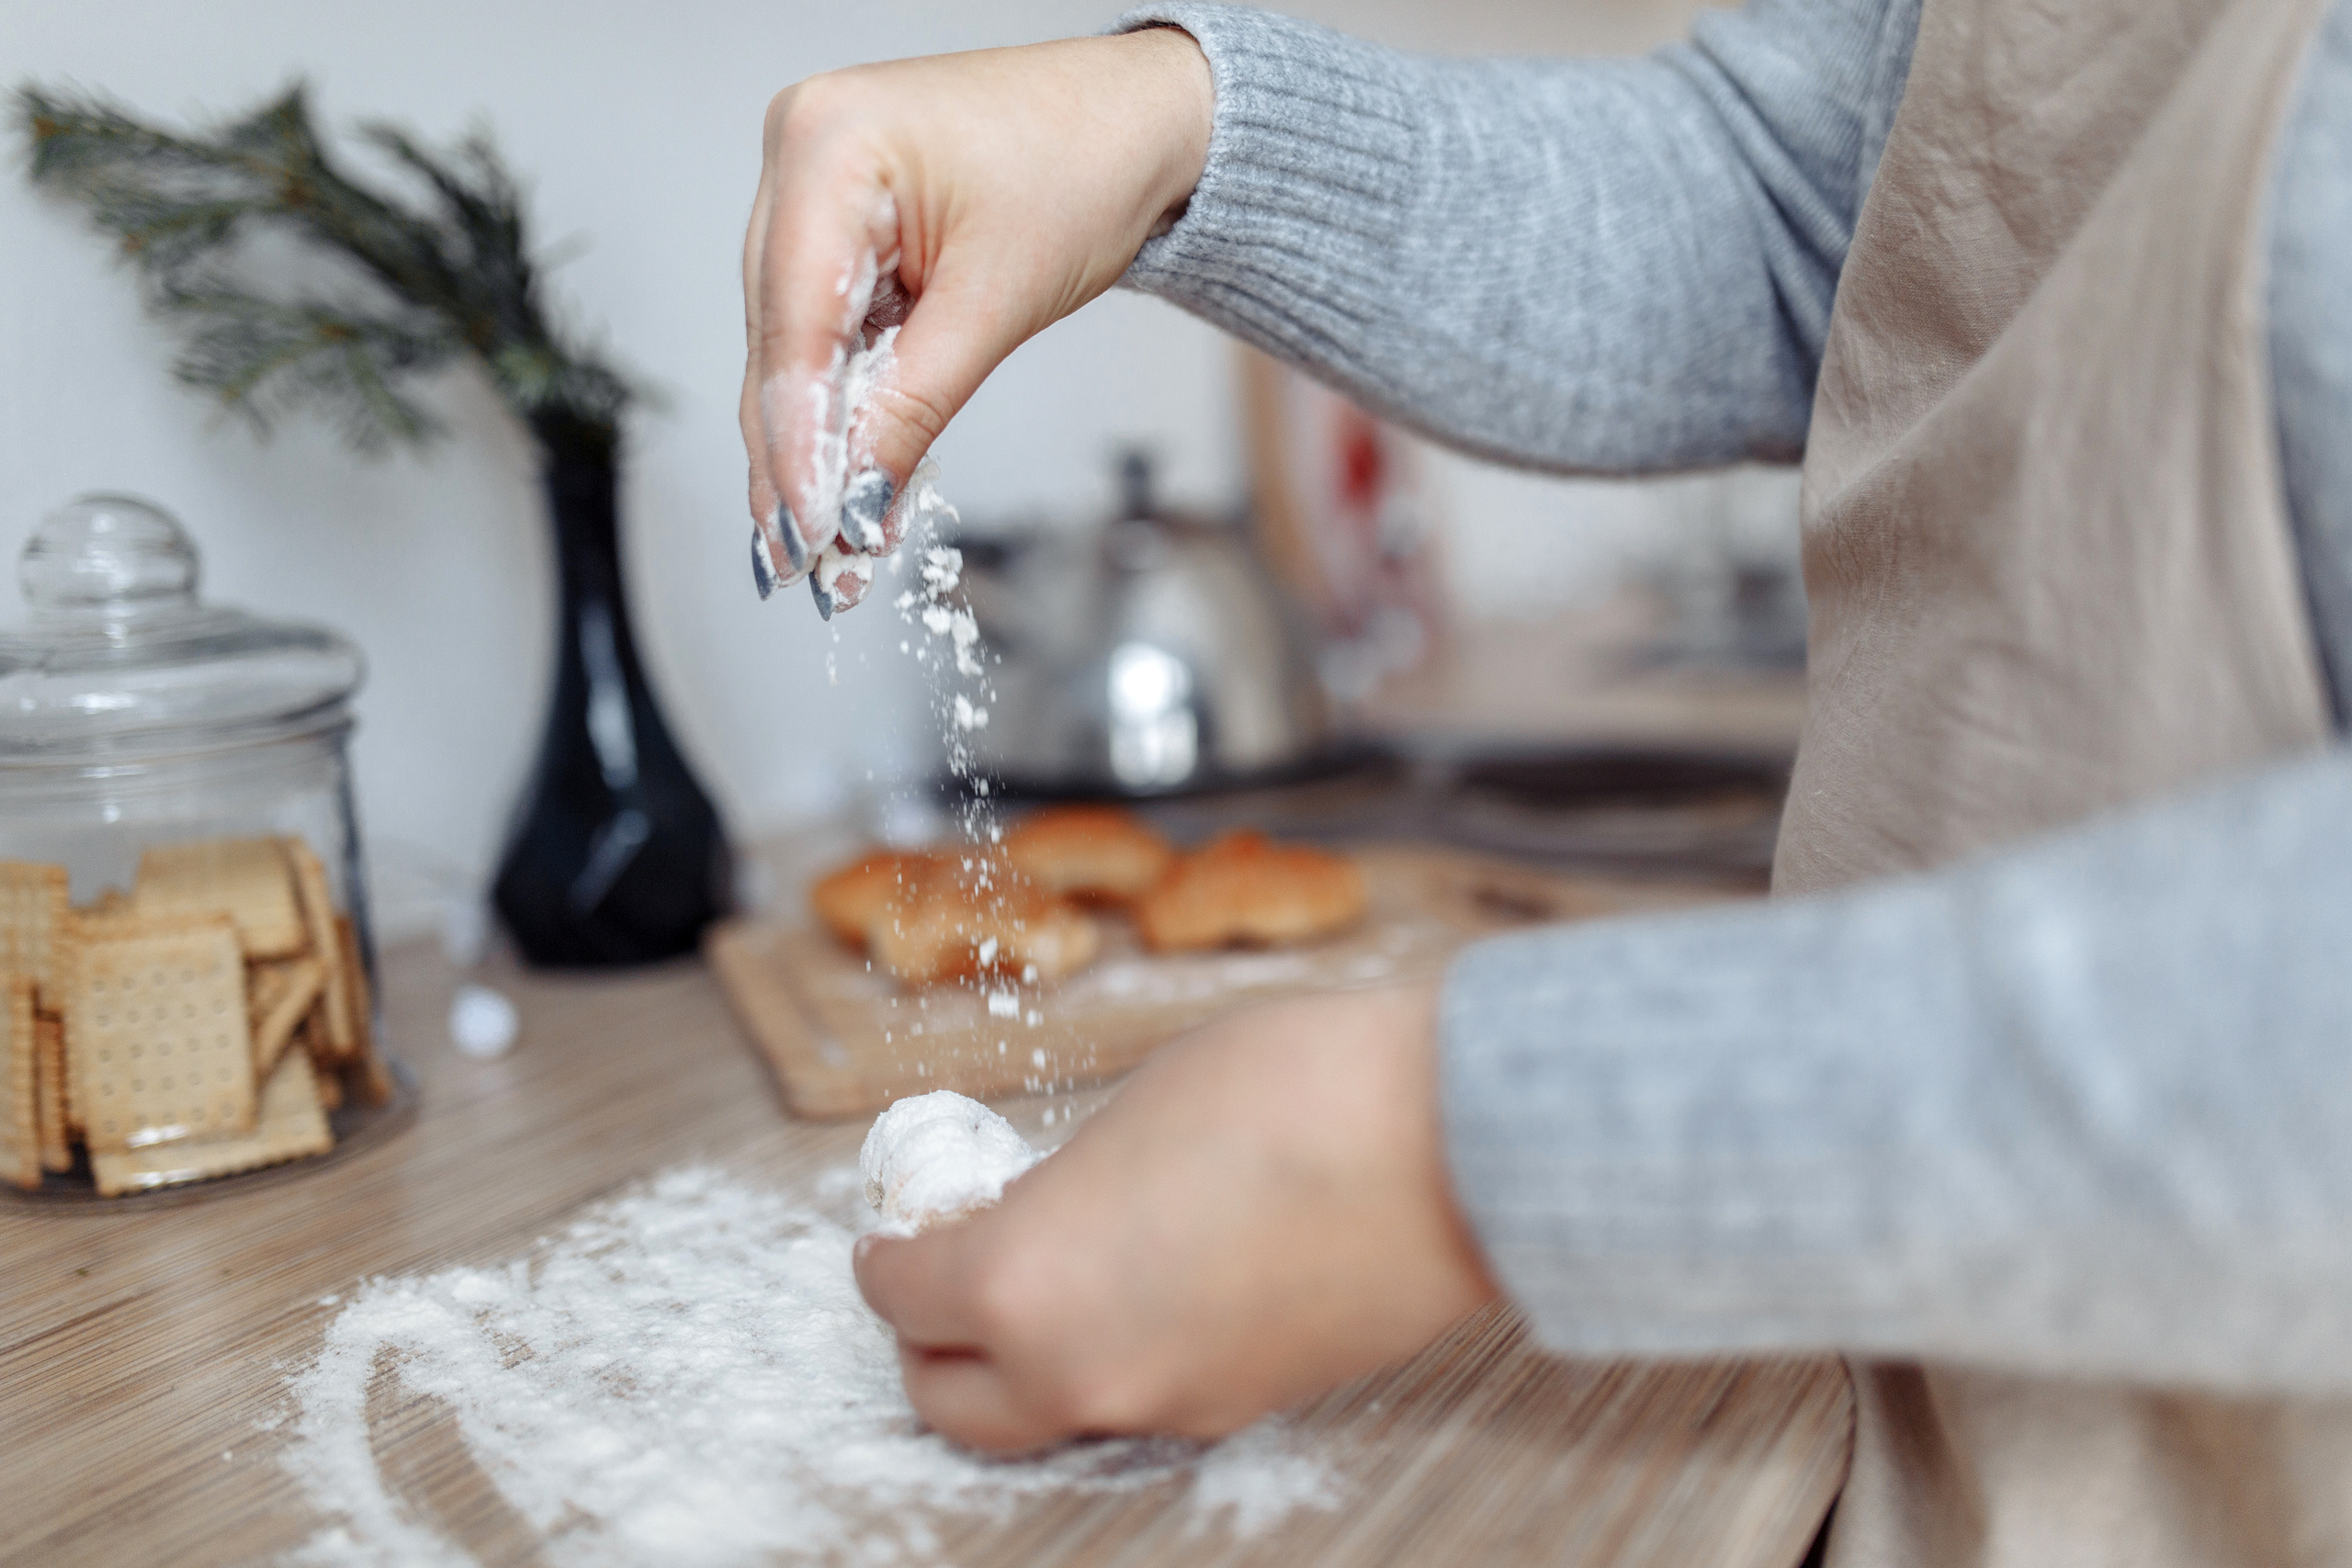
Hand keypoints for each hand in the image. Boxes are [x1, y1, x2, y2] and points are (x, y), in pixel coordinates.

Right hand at [740, 29, 1212, 607]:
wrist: (1137, 120)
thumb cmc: (1085, 165)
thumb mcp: (997, 303)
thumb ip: (913, 407)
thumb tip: (857, 503)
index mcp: (826, 147)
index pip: (793, 327)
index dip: (796, 444)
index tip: (810, 531)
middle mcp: (797, 154)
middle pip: (777, 342)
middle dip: (795, 460)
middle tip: (804, 563)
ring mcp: (810, 187)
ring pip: (791, 346)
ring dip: (812, 445)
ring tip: (825, 540)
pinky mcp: (837, 223)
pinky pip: (824, 330)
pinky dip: (841, 405)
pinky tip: (845, 477)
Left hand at [853, 983, 1500, 1452]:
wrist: (1452, 1140)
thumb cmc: (1291, 1092)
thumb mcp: (1127, 1110)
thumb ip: (1059, 1186)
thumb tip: (1044, 1212)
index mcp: (1020, 1285)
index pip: (903, 1297)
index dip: (888, 1254)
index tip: (896, 1230)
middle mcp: (1081, 1373)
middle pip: (954, 1403)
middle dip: (934, 1342)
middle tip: (947, 1277)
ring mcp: (1170, 1403)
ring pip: (1052, 1412)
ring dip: (1030, 1358)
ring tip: (1059, 1272)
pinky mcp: (1248, 1407)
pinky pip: (1145, 1398)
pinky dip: (1119, 1358)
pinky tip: (1153, 1283)